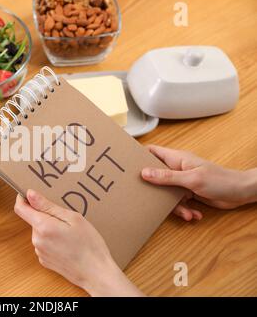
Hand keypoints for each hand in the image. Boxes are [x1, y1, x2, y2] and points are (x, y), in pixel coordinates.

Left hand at [14, 189, 143, 296]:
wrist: (96, 274)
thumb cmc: (89, 245)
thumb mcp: (73, 218)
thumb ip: (48, 206)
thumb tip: (30, 194)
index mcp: (43, 227)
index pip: (21, 209)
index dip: (22, 198)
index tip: (29, 193)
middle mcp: (37, 240)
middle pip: (34, 220)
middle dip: (46, 215)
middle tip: (66, 219)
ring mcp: (40, 252)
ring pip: (40, 232)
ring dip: (50, 228)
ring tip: (70, 234)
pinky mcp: (44, 261)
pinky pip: (44, 244)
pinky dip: (52, 240)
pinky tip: (68, 244)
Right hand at [142, 145, 256, 220]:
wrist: (241, 192)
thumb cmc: (220, 180)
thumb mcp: (191, 179)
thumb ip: (167, 177)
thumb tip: (144, 173)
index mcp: (176, 159)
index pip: (152, 152)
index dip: (138, 156)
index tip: (126, 165)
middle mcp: (176, 169)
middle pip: (155, 176)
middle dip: (152, 189)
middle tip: (146, 198)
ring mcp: (181, 181)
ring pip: (165, 193)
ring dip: (173, 206)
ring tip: (185, 213)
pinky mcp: (188, 193)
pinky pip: (177, 202)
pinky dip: (184, 210)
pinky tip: (194, 215)